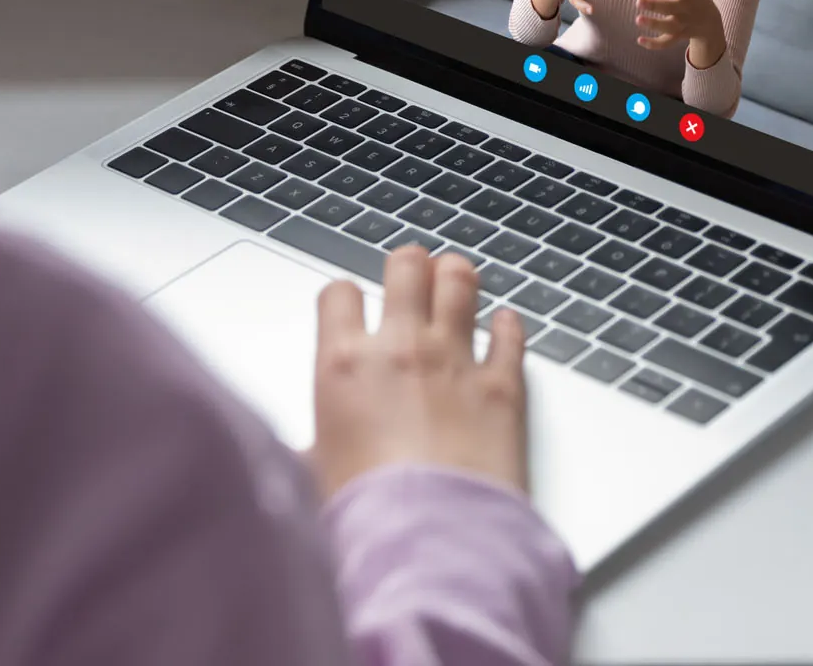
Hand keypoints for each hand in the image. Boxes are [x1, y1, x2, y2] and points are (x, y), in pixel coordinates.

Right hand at [311, 247, 528, 500]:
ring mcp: (455, 359)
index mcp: (343, 365)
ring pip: (460, 278)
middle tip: (411, 284)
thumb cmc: (366, 520)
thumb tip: (301, 461)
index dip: (346, 299)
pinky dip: (508, 327)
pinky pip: (511, 332)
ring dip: (457, 279)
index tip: (352, 311)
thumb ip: (311, 452)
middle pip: (406, 265)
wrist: (429, 548)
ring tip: (455, 287)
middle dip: (409, 269)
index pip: (338, 293)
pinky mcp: (504, 384)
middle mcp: (399, 348)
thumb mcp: (314, 479)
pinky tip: (503, 330)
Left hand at [634, 0, 726, 68]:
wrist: (711, 21)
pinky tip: (639, 40)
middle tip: (638, 1)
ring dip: (654, 25)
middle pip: (671, 8)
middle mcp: (686, 9)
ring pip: (669, 27)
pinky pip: (667, 43)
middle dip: (655, 6)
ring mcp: (683, 24)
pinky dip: (654, 44)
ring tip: (638, 19)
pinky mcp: (678, 37)